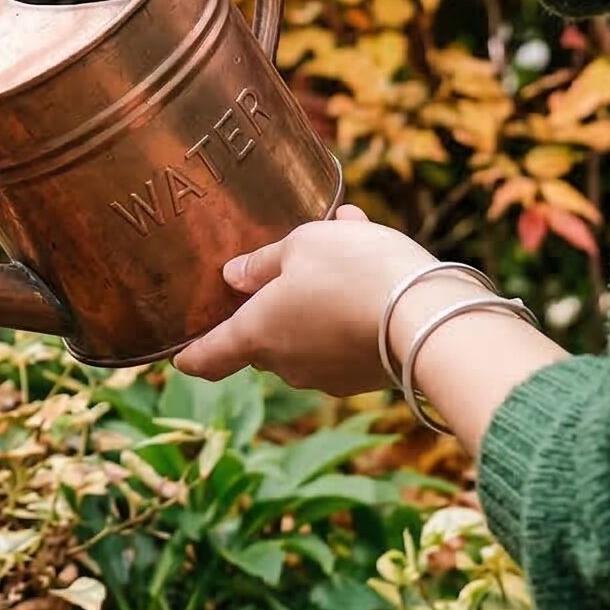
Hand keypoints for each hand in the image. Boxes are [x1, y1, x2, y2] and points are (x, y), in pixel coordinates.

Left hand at [171, 204, 437, 395]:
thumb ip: (262, 263)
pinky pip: (346, 332)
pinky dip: (351, 301)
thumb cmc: (351, 273)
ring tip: (345, 234)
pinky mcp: (366, 375)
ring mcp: (328, 376)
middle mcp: (287, 365)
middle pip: (263, 338)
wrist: (429, 318)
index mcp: (256, 335)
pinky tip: (374, 256)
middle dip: (272, 302)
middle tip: (288, 258)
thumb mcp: (301, 246)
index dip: (191, 356)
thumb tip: (234, 276)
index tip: (180, 357)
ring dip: (318, 292)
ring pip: (310, 328)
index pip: (209, 358)